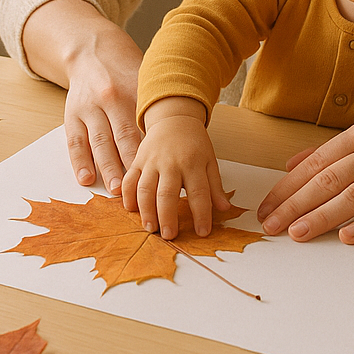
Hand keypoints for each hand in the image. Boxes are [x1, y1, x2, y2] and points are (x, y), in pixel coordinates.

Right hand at [22, 0, 143, 193]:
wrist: (91, 50)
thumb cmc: (125, 71)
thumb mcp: (144, 80)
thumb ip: (157, 106)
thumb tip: (180, 137)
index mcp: (134, 90)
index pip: (145, 124)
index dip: (152, 148)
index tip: (161, 170)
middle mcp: (111, 99)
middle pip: (122, 135)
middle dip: (130, 163)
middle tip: (138, 187)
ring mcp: (89, 107)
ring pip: (98, 142)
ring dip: (107, 167)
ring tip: (115, 189)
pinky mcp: (72, 114)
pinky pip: (75, 141)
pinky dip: (80, 162)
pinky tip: (86, 178)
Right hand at [122, 97, 229, 238]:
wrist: (174, 118)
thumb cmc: (194, 143)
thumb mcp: (210, 160)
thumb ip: (215, 186)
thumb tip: (225, 208)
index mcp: (193, 163)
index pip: (199, 192)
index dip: (201, 214)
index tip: (203, 232)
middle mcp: (171, 162)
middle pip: (167, 193)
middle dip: (168, 216)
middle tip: (170, 236)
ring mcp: (152, 161)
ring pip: (145, 188)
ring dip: (146, 211)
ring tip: (151, 228)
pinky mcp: (138, 160)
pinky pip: (130, 179)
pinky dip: (128, 195)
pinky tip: (130, 209)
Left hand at [256, 98, 353, 243]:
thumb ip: (331, 149)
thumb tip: (291, 164)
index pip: (316, 163)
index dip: (288, 187)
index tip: (266, 206)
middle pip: (329, 180)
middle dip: (296, 205)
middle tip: (271, 226)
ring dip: (324, 216)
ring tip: (298, 234)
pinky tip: (348, 237)